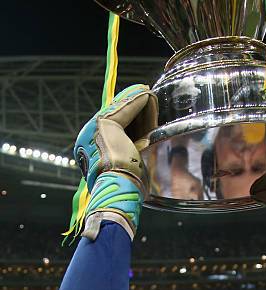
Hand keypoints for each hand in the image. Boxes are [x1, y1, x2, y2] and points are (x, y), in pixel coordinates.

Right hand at [74, 84, 157, 240]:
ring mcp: (95, 130)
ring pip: (120, 111)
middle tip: (146, 96)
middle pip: (116, 117)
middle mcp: (89, 138)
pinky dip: (137, 101)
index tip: (143, 112)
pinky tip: (147, 95)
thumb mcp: (129, 169)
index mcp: (93, 151)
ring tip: (148, 93)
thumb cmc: (127, 188)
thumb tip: (145, 146)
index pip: (115, 129)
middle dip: (133, 106)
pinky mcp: (104, 125)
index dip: (130, 119)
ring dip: (136, 101)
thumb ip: (132, 155)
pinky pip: (124, 109)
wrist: (119, 191)